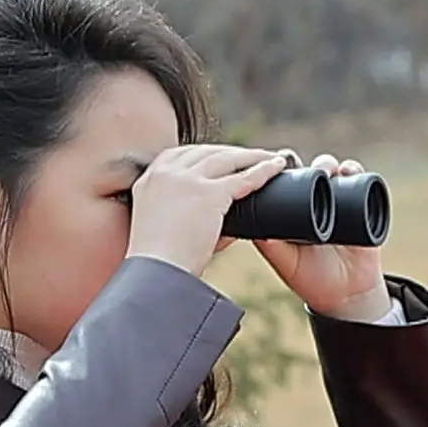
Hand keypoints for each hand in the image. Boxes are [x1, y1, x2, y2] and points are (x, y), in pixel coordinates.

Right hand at [124, 143, 292, 275]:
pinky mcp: (208, 194)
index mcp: (151, 178)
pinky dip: (264, 170)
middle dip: (233, 152)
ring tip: (271, 157)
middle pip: (207, 152)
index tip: (225, 157)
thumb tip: (229, 225)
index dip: (209, 154)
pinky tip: (277, 167)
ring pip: (227, 158)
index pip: (184, 155)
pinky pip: (243, 178)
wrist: (157, 274)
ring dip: (252, 156)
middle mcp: (166, 172)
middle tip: (254, 156)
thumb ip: (192, 217)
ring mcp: (187, 180)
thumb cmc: (161, 262)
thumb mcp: (168, 227)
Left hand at [253, 153, 389, 321]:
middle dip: (303, 163)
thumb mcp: (286, 263)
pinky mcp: (363, 205)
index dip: (282, 168)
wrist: (347, 295)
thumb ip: (270, 246)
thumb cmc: (312, 279)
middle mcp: (317, 201)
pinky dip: (355, 171)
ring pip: (334, 171)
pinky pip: (360, 181)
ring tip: (326, 171)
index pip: (287, 180)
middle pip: (311, 170)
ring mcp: (340, 201)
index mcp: (294, 209)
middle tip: (300, 165)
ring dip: (329, 164)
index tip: (277, 164)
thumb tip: (251, 226)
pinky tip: (349, 172)